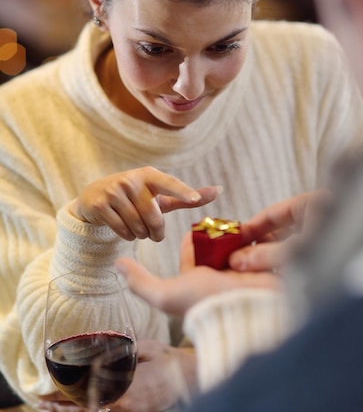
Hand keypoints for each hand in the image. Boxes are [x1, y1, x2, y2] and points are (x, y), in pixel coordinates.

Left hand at [38, 340, 195, 411]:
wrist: (194, 381)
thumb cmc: (173, 362)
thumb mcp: (148, 348)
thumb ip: (126, 351)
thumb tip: (107, 351)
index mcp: (124, 390)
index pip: (83, 397)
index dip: (61, 396)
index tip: (45, 393)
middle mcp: (123, 407)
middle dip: (58, 408)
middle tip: (41, 403)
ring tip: (51, 410)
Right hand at [70, 166, 221, 240]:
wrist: (95, 196)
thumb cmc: (137, 197)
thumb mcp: (160, 195)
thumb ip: (187, 196)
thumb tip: (219, 190)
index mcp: (149, 175)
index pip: (170, 184)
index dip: (183, 192)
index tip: (195, 200)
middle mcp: (130, 180)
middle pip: (154, 217)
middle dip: (156, 232)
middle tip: (154, 234)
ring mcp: (113, 191)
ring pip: (137, 226)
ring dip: (141, 235)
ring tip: (138, 229)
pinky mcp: (99, 205)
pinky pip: (122, 230)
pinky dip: (127, 236)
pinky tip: (125, 230)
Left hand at [116, 190, 330, 315]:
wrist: (244, 312)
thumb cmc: (203, 305)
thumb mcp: (166, 295)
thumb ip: (140, 282)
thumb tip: (118, 264)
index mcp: (198, 281)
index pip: (193, 253)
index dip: (192, 239)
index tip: (193, 225)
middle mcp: (220, 278)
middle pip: (217, 247)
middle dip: (218, 234)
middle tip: (218, 220)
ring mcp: (243, 273)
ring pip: (239, 246)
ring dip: (238, 236)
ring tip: (239, 224)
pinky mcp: (264, 269)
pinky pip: (260, 248)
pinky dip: (259, 239)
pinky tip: (259, 230)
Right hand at [229, 189, 331, 270]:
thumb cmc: (337, 247)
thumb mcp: (295, 252)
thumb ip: (265, 256)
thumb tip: (236, 261)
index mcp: (313, 205)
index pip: (274, 212)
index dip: (253, 226)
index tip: (234, 238)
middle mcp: (319, 220)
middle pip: (281, 231)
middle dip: (259, 245)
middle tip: (237, 259)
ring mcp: (324, 238)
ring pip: (289, 246)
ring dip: (270, 258)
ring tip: (249, 271)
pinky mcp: (327, 255)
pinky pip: (300, 258)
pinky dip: (285, 267)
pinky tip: (270, 279)